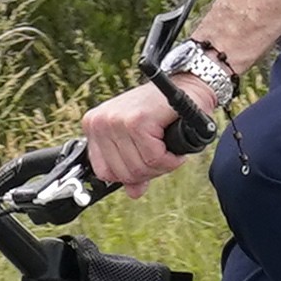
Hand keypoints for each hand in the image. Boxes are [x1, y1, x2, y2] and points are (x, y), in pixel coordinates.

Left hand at [81, 77, 210, 192]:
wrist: (187, 87)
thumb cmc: (161, 112)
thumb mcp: (140, 141)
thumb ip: (133, 166)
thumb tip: (132, 192)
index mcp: (94, 126)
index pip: (105, 172)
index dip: (130, 176)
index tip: (148, 165)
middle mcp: (100, 122)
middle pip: (123, 173)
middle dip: (149, 172)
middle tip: (164, 157)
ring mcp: (117, 121)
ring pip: (139, 168)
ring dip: (162, 166)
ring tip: (170, 150)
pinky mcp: (137, 121)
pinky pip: (154, 158)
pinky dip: (171, 160)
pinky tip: (175, 148)